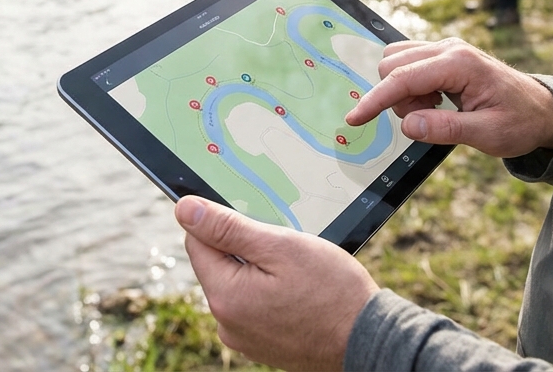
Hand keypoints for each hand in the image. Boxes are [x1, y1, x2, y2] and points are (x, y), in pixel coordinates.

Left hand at [176, 196, 378, 371]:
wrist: (367, 339)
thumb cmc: (332, 291)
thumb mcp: (280, 246)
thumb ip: (228, 228)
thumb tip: (185, 210)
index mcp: (224, 296)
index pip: (197, 241)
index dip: (222, 222)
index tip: (254, 220)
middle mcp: (226, 322)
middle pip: (218, 264)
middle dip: (246, 248)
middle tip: (285, 249)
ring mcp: (243, 337)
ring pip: (238, 284)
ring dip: (260, 270)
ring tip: (297, 274)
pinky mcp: (260, 344)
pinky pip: (254, 305)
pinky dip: (270, 292)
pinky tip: (298, 292)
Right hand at [344, 38, 552, 157]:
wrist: (543, 110)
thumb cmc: (520, 122)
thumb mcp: (487, 134)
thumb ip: (445, 129)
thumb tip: (407, 125)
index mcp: (460, 63)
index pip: (402, 78)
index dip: (375, 100)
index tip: (354, 118)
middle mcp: (449, 48)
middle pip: (392, 64)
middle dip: (396, 97)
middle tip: (426, 118)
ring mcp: (446, 49)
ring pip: (396, 62)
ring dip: (403, 92)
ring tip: (434, 111)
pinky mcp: (444, 56)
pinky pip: (409, 65)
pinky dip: (412, 88)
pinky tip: (436, 103)